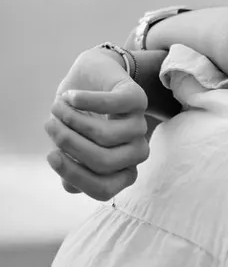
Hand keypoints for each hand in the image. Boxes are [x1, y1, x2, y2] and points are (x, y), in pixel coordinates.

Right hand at [44, 47, 149, 200]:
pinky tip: (70, 97)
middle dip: (69, 144)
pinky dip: (85, 100)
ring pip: (107, 136)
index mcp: (122, 170)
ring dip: (72, 120)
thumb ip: (70, 166)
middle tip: (50, 125)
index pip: (104, 190)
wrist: (90, 76)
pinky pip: (113, 105)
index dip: (74, 176)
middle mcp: (136, 151)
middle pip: (104, 163)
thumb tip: (70, 185)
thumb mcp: (68, 144)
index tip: (51, 156)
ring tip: (58, 107)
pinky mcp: (137, 99)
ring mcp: (139, 125)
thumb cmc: (77, 116)